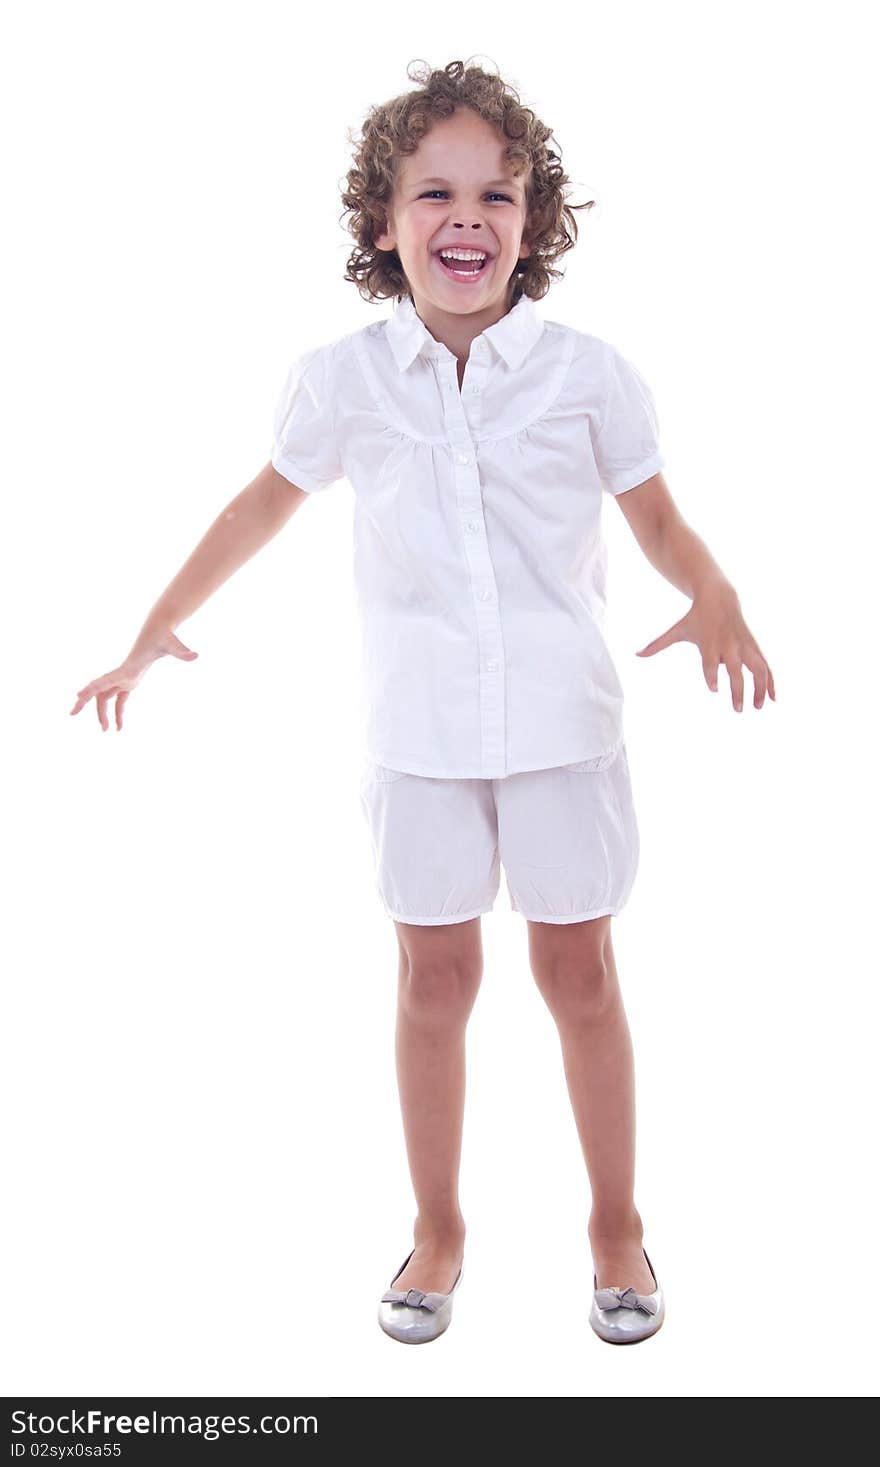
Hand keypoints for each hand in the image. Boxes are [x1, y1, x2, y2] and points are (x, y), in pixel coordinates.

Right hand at [69, 629, 198, 730]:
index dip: (92, 688)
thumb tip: (196, 655)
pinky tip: (120, 727)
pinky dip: (118, 713)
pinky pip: (119, 700)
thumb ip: (182, 651)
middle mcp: (122, 673)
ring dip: (103, 713)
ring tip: (107, 731)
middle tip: (71, 713)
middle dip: (84, 701)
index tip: (78, 696)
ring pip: (106, 698)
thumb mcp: (173, 644)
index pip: (106, 680)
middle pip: (98, 690)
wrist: (160, 630)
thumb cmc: (165, 636)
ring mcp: (125, 677)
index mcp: (128, 669)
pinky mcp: (130, 681)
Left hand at [635, 584, 775, 711]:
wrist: (719, 597)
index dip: (712, 675)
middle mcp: (728, 645)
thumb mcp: (677, 630)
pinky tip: (774, 697)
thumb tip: (636, 654)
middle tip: (737, 710)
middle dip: (737, 689)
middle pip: (735, 670)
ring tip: (758, 707)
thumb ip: (658, 644)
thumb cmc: (695, 618)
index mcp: (709, 643)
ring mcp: (744, 646)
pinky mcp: (754, 646)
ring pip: (757, 668)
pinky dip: (771, 680)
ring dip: (760, 688)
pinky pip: (766, 665)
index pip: (709, 662)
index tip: (713, 689)